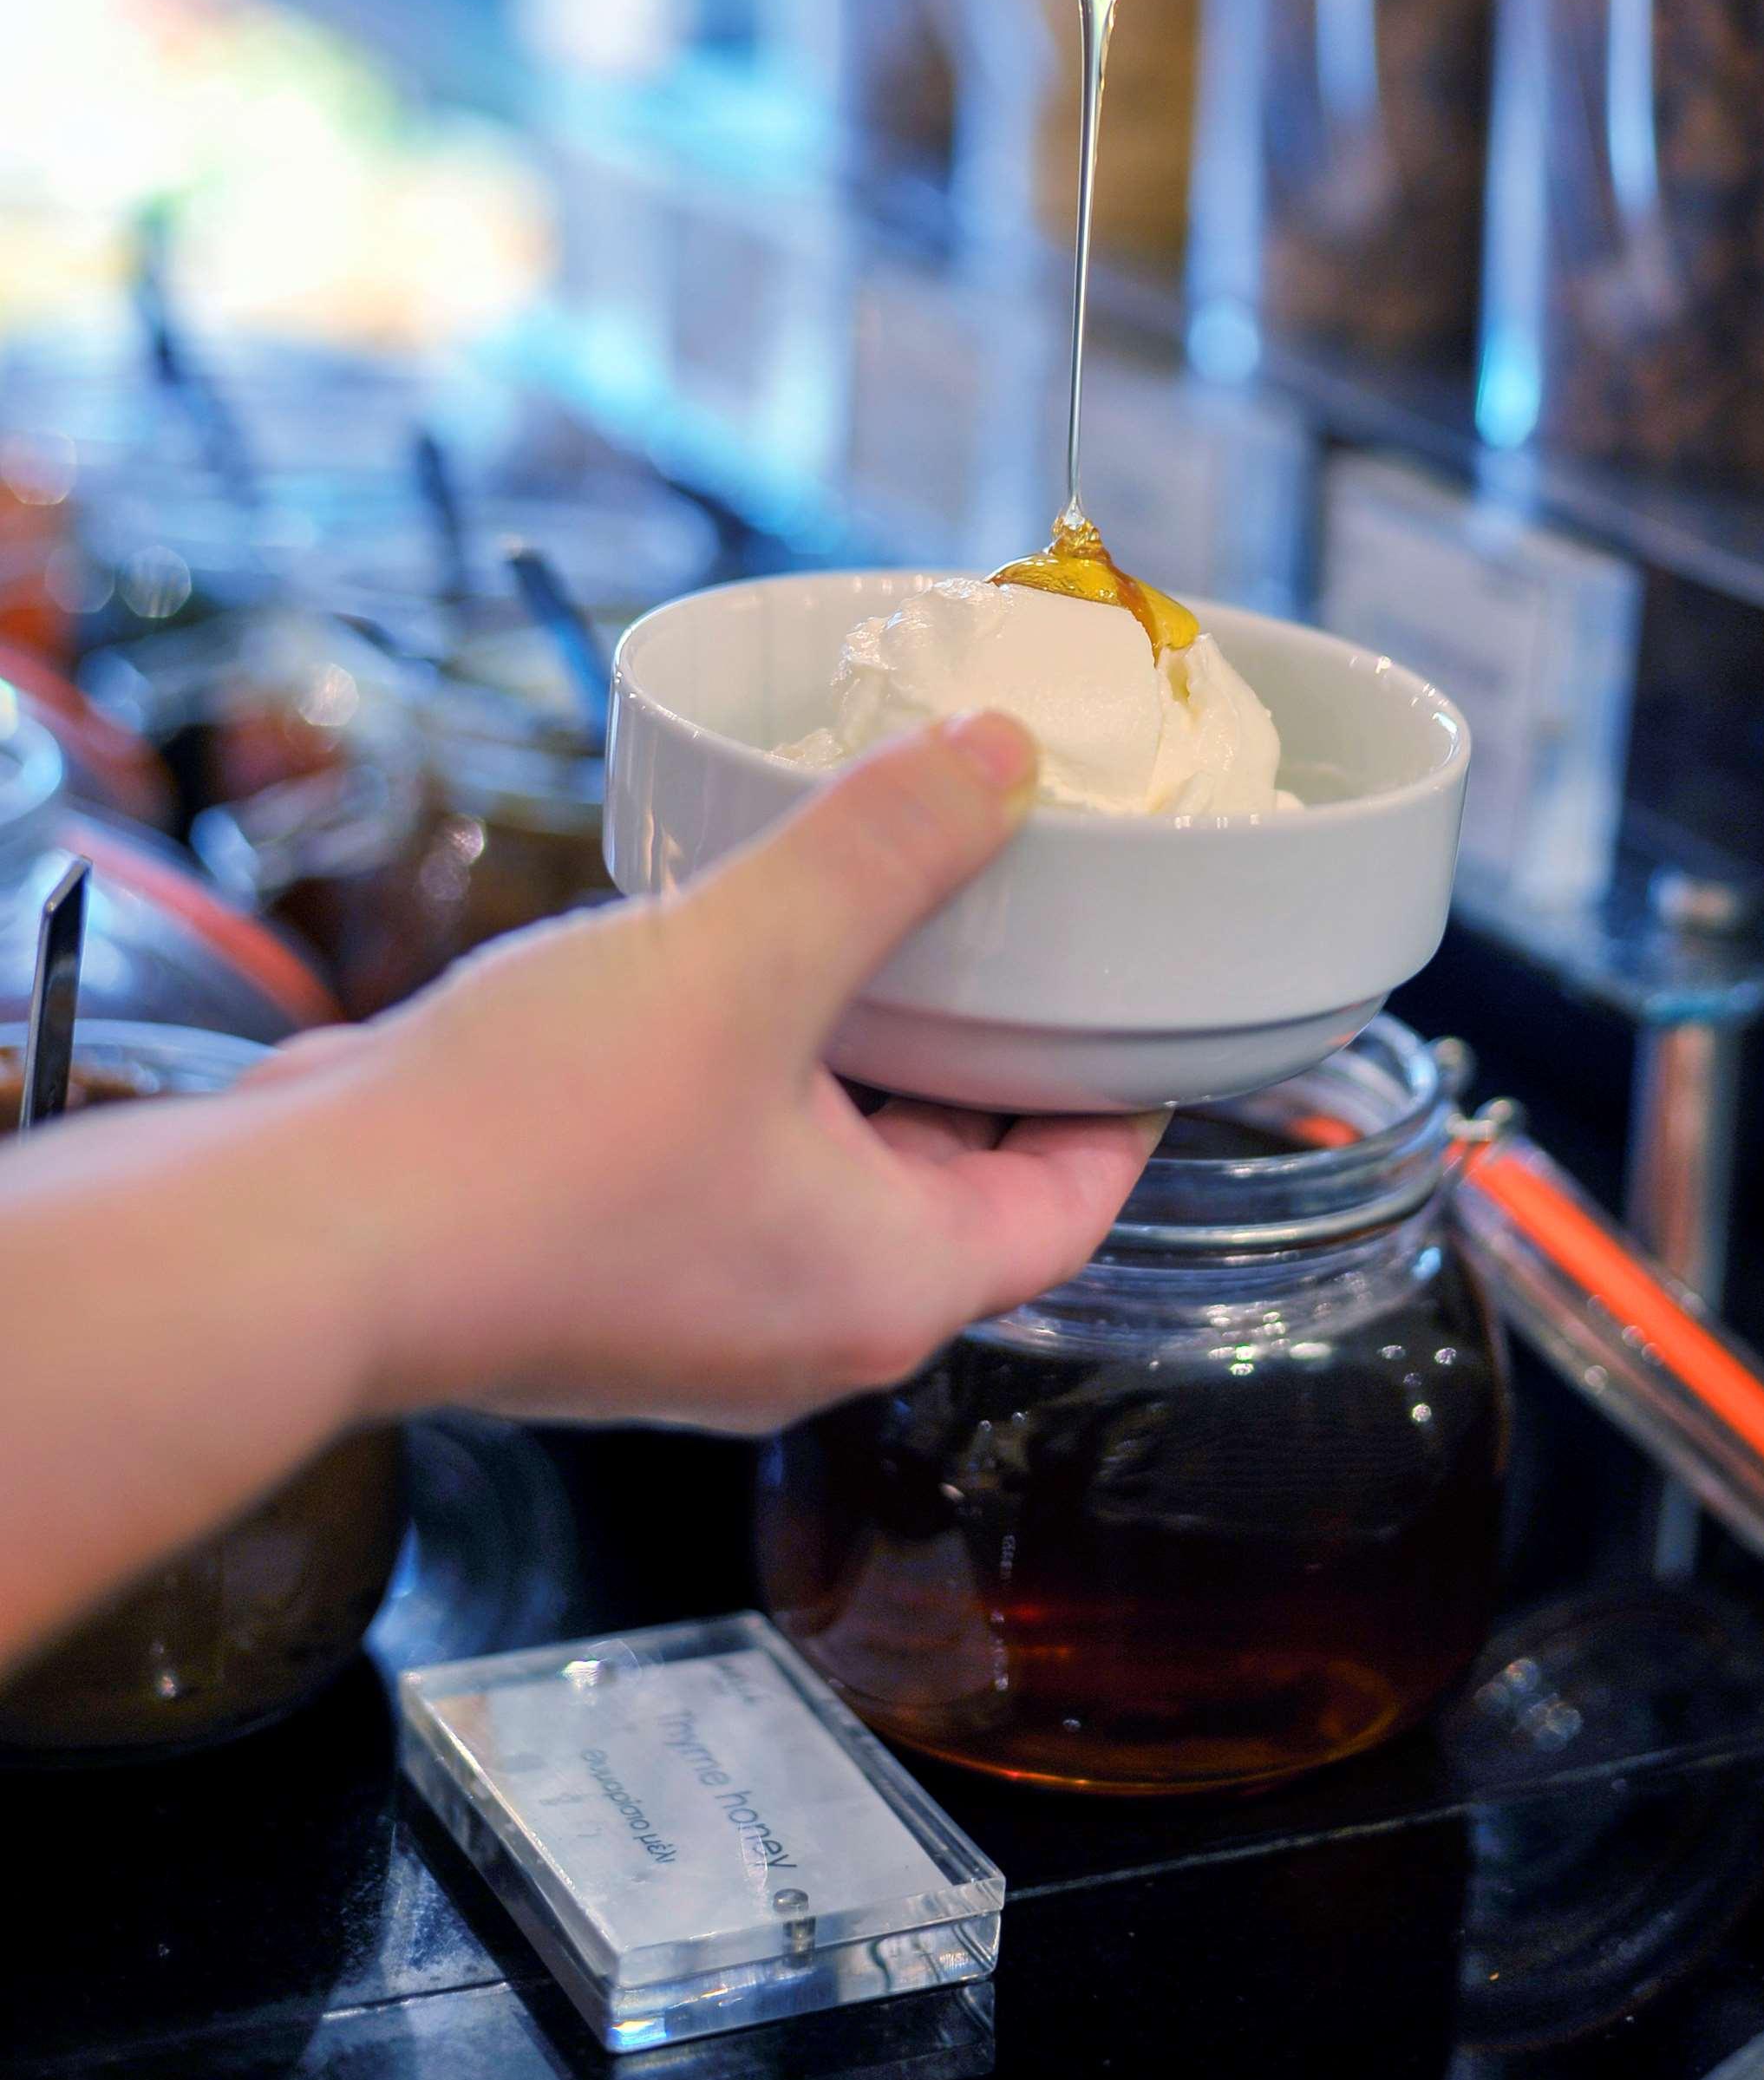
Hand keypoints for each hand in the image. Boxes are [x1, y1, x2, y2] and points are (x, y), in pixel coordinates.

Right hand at [260, 712, 1161, 1432]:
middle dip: (984, 1048)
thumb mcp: (746, 954)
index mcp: (887, 1286)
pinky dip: (753, 1072)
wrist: (305, 1242)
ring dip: (858, 1051)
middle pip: (954, 1178)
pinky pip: (725, 1166)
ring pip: (830, 1165)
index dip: (1125, 1097)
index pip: (1073, 1199)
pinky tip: (721, 966)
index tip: (1142, 1002)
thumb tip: (997, 756)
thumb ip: (883, 851)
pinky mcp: (601, 1273)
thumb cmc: (534, 1145)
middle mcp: (803, 1322)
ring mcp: (695, 1309)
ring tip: (874, 917)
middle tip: (1011, 919)